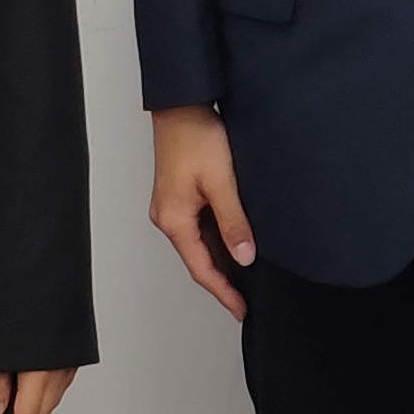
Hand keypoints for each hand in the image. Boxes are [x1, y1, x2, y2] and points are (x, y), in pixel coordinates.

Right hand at [151, 103, 256, 318]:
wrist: (182, 104)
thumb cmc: (197, 137)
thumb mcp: (222, 182)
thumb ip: (233, 222)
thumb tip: (244, 258)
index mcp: (174, 220)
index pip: (201, 269)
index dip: (223, 292)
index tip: (240, 310)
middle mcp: (167, 218)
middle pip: (197, 260)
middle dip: (222, 281)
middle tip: (246, 300)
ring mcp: (172, 207)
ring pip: (199, 244)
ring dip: (220, 261)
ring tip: (245, 276)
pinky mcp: (179, 195)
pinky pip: (198, 228)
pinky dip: (216, 241)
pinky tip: (234, 243)